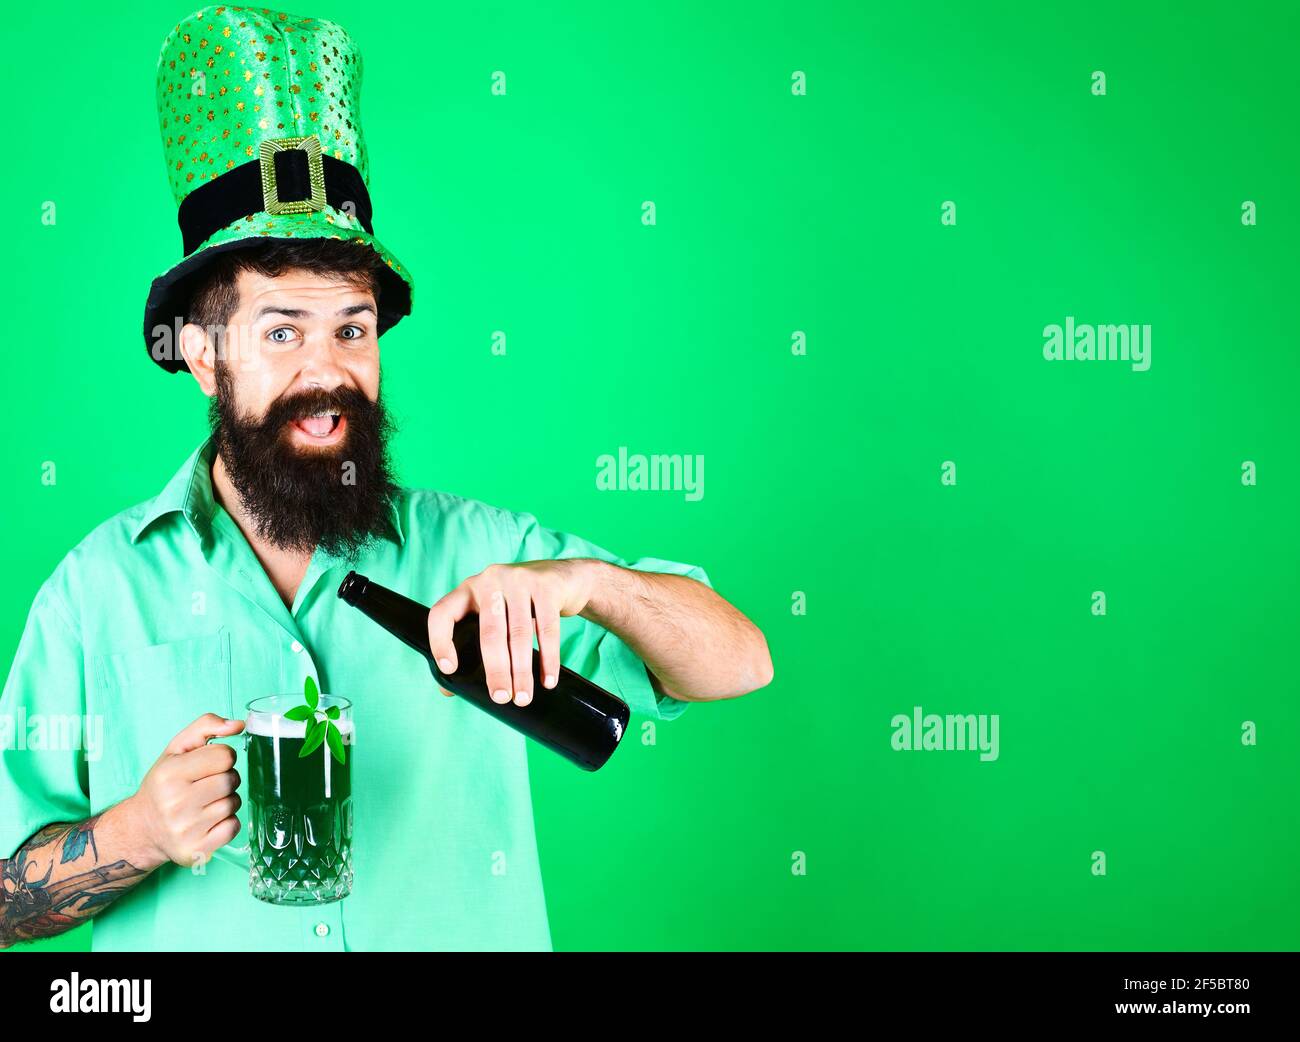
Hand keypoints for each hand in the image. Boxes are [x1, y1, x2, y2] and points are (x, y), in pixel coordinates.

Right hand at [124, 714, 244, 870]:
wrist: (142, 828)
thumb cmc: (165, 784)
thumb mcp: (177, 748)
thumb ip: (206, 725)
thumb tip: (239, 725)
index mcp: (169, 774)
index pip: (224, 756)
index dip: (223, 757)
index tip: (210, 764)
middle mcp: (174, 803)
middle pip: (231, 780)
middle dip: (226, 778)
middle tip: (209, 784)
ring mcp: (185, 829)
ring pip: (233, 804)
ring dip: (227, 800)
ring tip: (207, 802)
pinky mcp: (195, 850)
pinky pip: (233, 828)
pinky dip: (228, 822)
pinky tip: (209, 820)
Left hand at [428, 559, 598, 706]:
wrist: (561, 576)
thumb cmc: (519, 604)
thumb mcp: (493, 615)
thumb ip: (473, 643)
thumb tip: (449, 689)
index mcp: (468, 590)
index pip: (442, 614)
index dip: (440, 642)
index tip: (449, 670)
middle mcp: (490, 581)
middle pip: (490, 632)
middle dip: (496, 670)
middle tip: (501, 698)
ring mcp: (519, 580)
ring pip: (519, 634)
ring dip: (522, 671)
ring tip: (523, 697)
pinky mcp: (545, 586)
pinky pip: (547, 630)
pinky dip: (549, 659)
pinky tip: (547, 680)